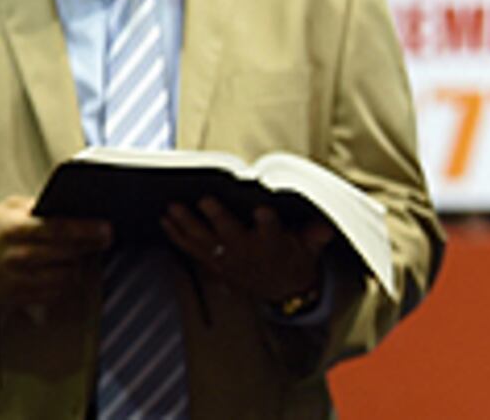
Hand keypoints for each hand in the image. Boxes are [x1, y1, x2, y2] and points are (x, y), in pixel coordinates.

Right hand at [0, 195, 112, 305]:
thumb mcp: (9, 208)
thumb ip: (40, 206)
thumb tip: (71, 204)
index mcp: (16, 229)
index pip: (61, 229)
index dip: (88, 230)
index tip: (106, 229)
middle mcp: (18, 256)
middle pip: (69, 253)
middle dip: (88, 245)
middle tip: (99, 238)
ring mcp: (18, 279)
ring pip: (65, 275)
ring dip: (74, 265)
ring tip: (70, 255)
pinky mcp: (18, 298)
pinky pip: (54, 292)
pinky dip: (60, 282)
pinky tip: (54, 271)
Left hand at [161, 198, 330, 306]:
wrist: (280, 289)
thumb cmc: (295, 256)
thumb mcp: (311, 247)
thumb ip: (315, 236)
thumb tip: (323, 228)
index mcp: (273, 244)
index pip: (272, 231)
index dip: (267, 221)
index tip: (262, 210)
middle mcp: (247, 252)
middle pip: (230, 234)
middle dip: (217, 218)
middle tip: (206, 200)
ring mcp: (227, 259)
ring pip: (204, 241)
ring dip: (187, 224)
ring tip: (172, 208)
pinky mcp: (213, 262)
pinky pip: (191, 250)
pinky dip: (177, 236)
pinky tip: (166, 221)